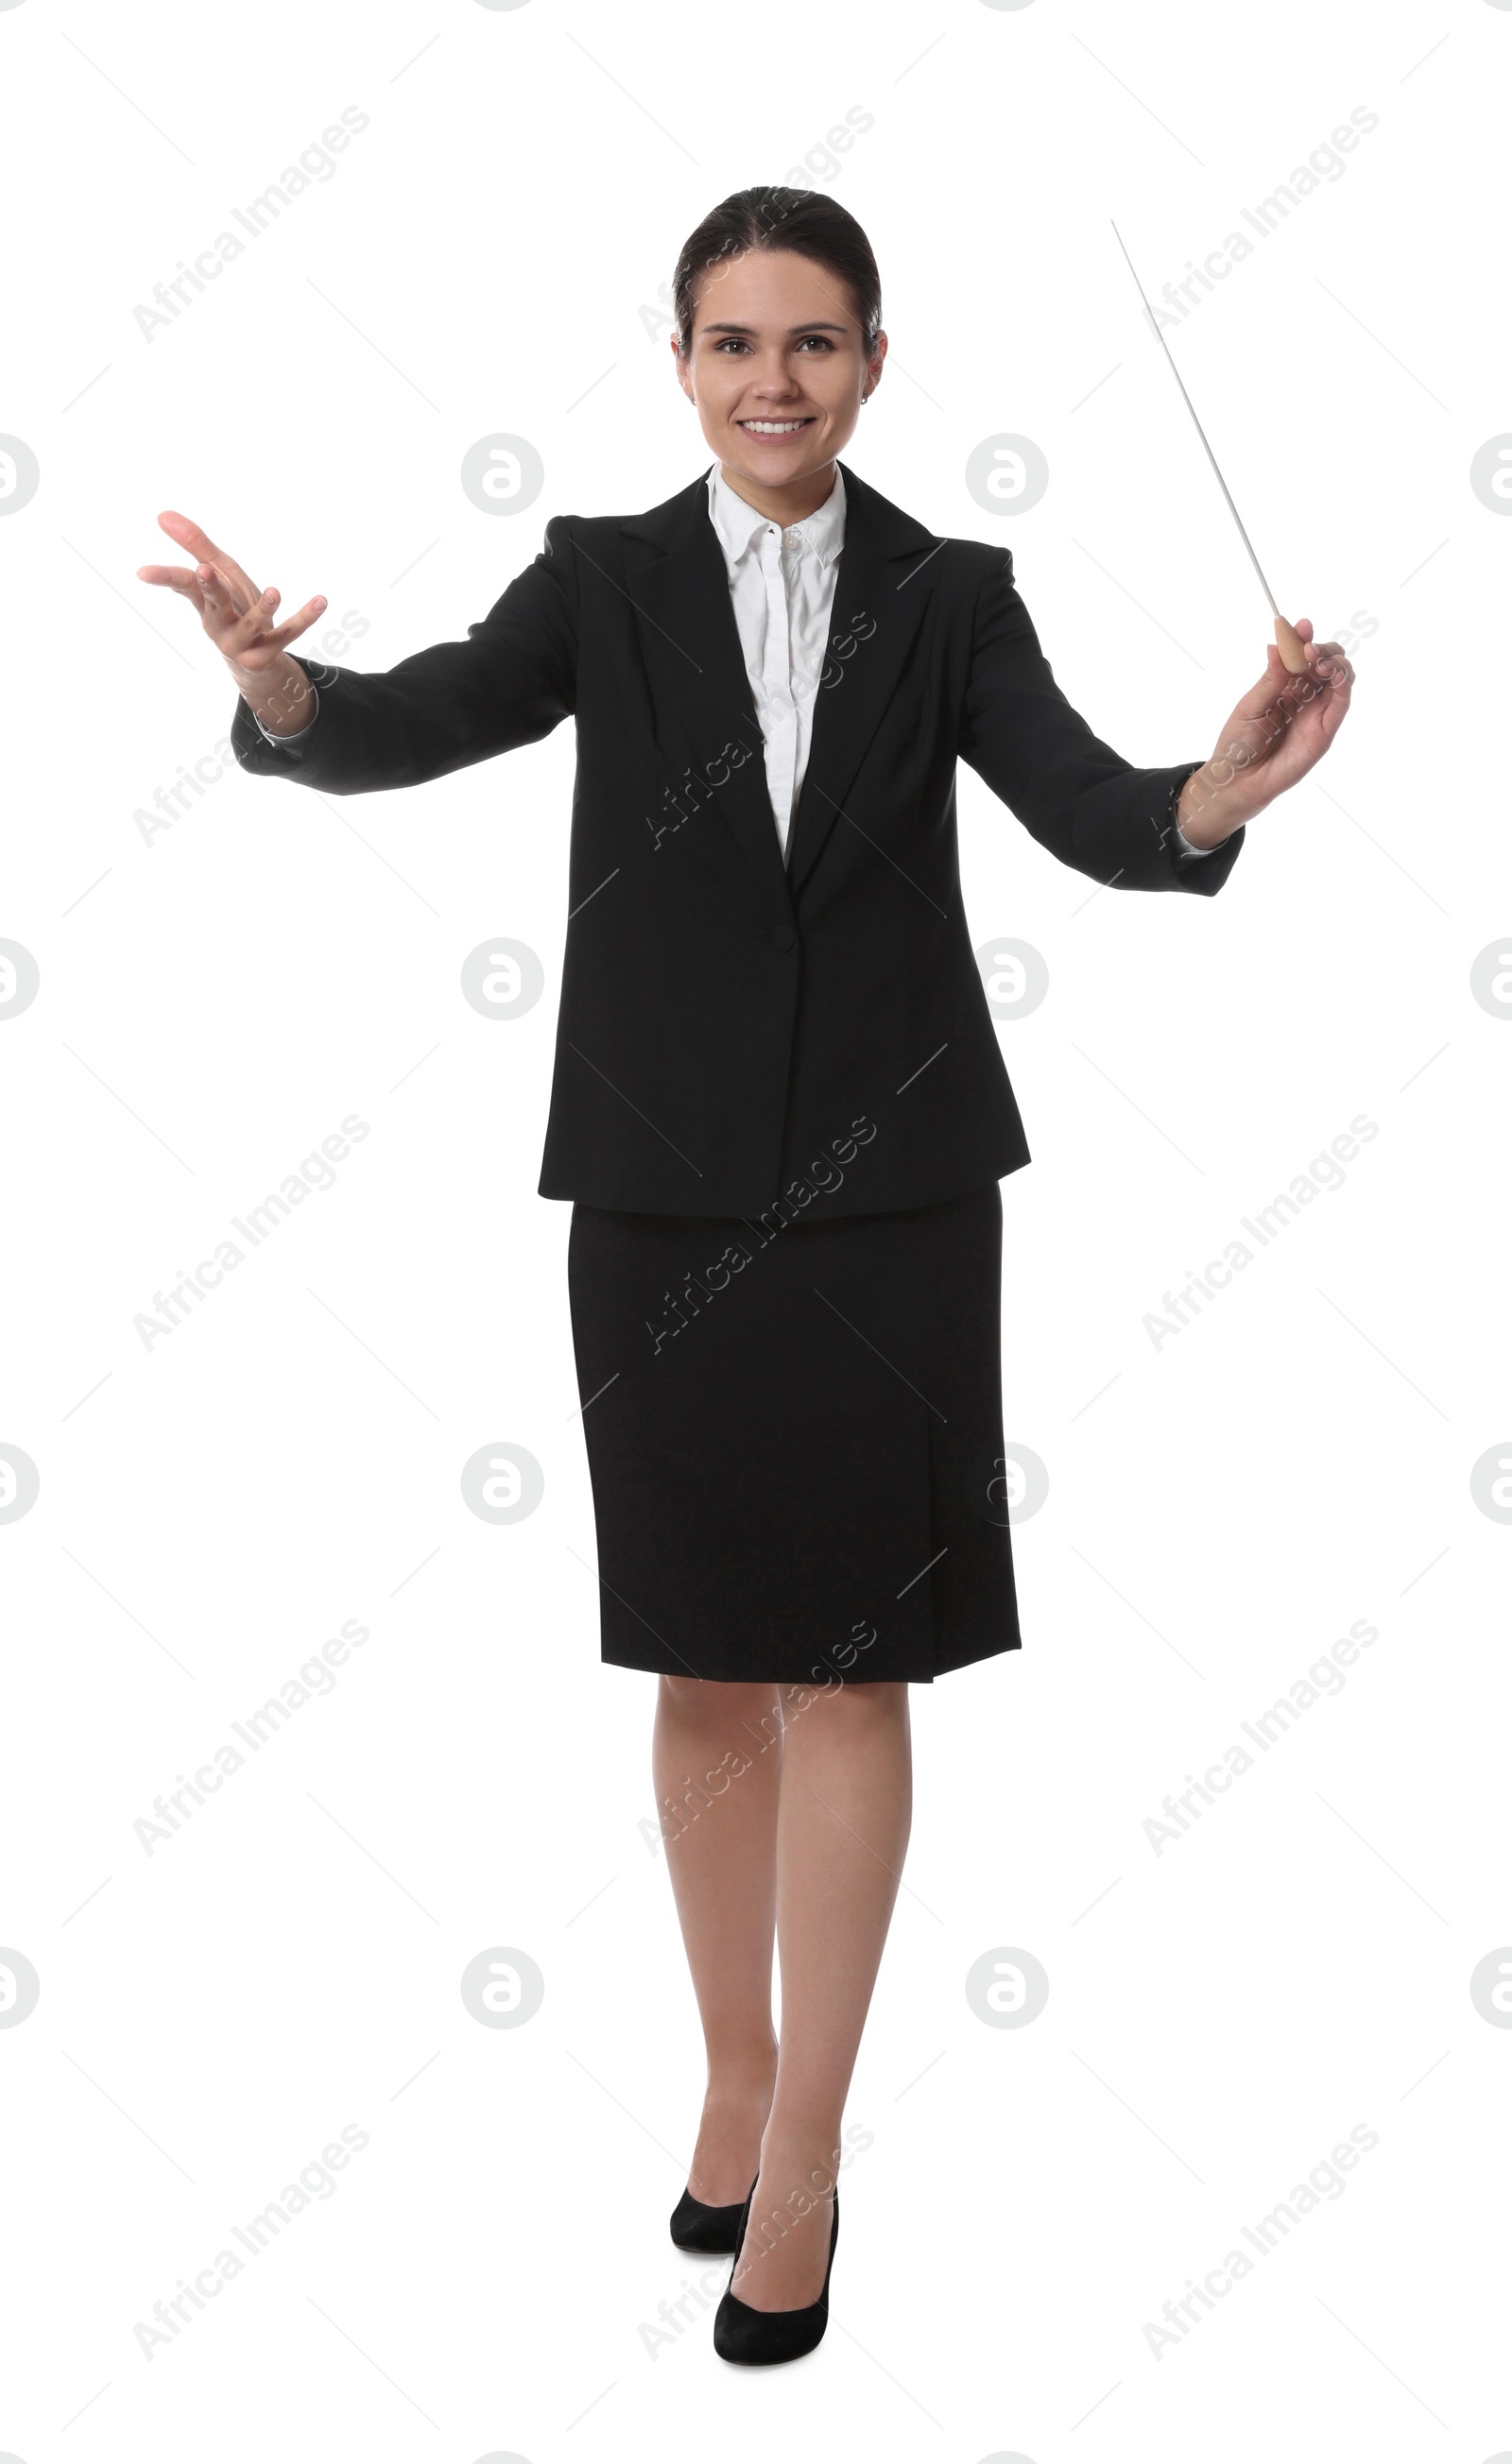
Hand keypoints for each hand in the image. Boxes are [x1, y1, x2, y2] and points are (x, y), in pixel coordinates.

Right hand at [137, 511, 327, 733]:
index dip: (164, 577)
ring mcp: (243, 642)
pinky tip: (321, 601)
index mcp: (205, 603)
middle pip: (213, 603)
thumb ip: (196, 545)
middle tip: (205, 570)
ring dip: (263, 609)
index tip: (143, 572)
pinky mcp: (268, 653)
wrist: (254, 659)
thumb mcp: (219, 575)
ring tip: (274, 591)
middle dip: (210, 587)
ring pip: (252, 624)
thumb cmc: (233, 607)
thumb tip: (162, 514)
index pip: (182, 585)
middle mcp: (219, 624)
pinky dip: (305, 618)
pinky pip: (288, 634)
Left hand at [1177, 618, 1354, 847]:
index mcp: (1285, 685)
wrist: (1239, 779)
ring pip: (1340, 677)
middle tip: (1307, 648)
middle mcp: (1305, 695)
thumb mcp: (1251, 705)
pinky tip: (1331, 672)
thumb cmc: (1239, 743)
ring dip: (1334, 661)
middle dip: (1322, 647)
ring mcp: (1317, 712)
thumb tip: (1276, 645)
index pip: (1301, 655)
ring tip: (1317, 659)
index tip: (1300, 625)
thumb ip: (1271, 679)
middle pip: (1326, 661)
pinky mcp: (1326, 730)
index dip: (1304, 638)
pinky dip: (1343, 682)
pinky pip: (1342, 702)